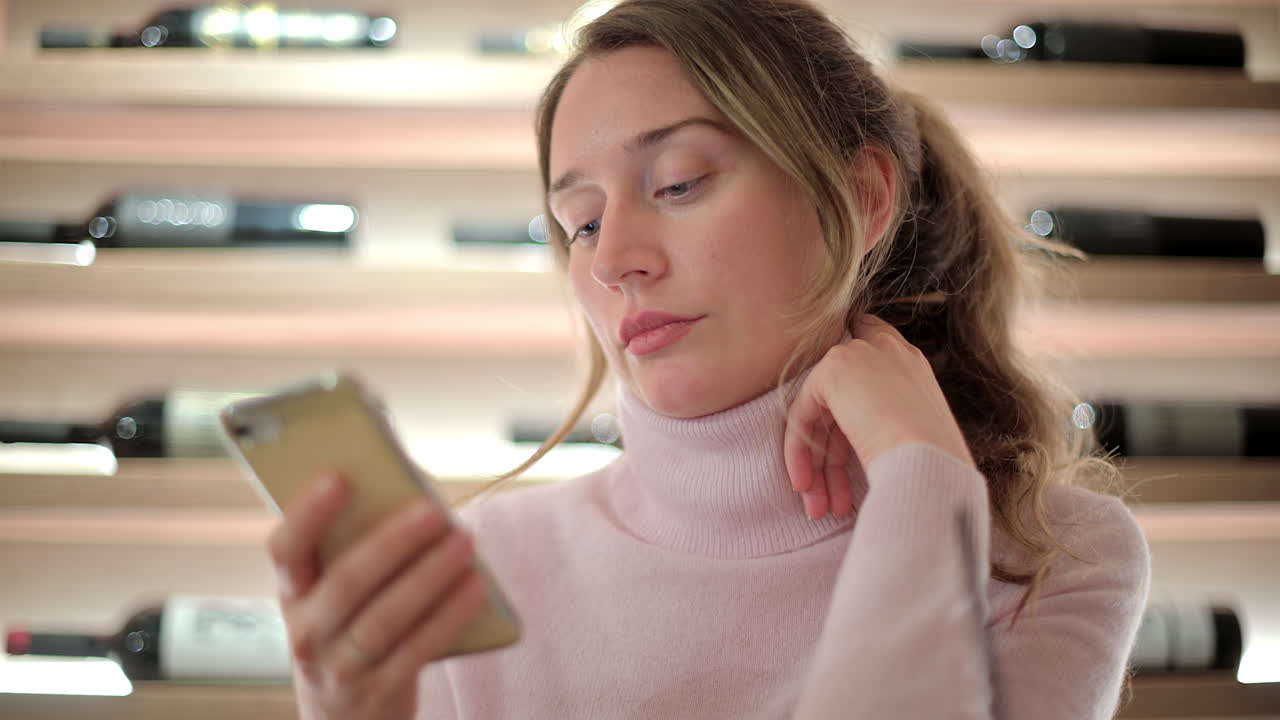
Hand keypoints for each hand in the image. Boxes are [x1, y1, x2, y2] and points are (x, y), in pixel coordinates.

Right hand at [268, 474, 490, 719]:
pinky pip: (415, 650)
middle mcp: (306, 632)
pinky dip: (448, 616)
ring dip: (429, 577)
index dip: (307, 513)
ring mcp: (338, 668)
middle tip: (433, 511)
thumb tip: (411, 487)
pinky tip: (476, 587)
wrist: (344, 717)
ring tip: (464, 543)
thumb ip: (359, 545)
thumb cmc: (351, 625)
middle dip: (391, 544)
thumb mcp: (336, 593)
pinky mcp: (377, 692)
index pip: (285, 549)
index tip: (339, 477)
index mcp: (293, 592)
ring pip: (383, 620)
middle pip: (346, 584)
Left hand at [782, 314, 973, 519]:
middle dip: (831, 461)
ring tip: (819, 508)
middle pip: (840, 405)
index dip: (847, 409)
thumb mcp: (915, 436)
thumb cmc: (934, 462)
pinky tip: (805, 486)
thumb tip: (862, 447)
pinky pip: (803, 413)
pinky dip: (799, 451)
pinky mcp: (834, 369)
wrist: (933, 458)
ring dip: (815, 466)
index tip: (834, 458)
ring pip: (821, 415)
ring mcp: (860, 356)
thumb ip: (883, 425)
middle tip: (830, 503)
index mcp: (910, 365)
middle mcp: (886, 351)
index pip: (867, 369)